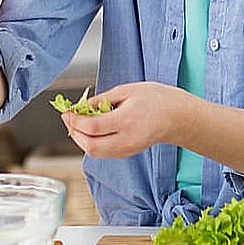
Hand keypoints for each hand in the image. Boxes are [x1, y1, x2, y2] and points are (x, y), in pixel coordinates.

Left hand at [62, 81, 189, 158]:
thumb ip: (101, 100)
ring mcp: (128, 150)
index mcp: (127, 120)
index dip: (75, 121)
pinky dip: (91, 143)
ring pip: (95, 153)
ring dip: (81, 140)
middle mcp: (127, 140)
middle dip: (74, 133)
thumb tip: (79, 107)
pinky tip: (90, 130)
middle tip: (68, 118)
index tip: (67, 112)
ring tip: (76, 123)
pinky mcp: (128, 154)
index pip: (93, 128)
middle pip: (91, 146)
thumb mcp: (126, 91)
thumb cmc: (153, 98)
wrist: (176, 116)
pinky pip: (103, 153)